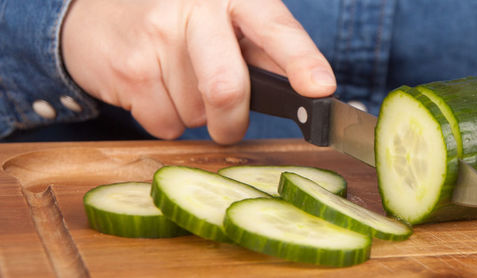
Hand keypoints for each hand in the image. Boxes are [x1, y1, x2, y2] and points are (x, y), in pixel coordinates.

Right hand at [61, 0, 335, 143]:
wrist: (99, 9)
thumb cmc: (184, 20)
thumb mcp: (228, 18)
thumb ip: (266, 50)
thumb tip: (313, 94)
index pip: (276, 30)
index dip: (302, 61)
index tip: (321, 88)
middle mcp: (196, 10)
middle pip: (227, 89)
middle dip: (233, 122)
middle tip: (229, 126)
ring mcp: (156, 39)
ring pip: (197, 114)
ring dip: (196, 115)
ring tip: (178, 81)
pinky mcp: (128, 70)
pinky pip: (165, 125)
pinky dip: (167, 120)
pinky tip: (155, 88)